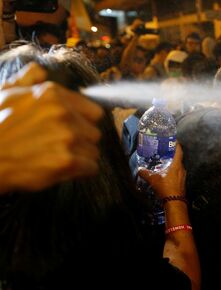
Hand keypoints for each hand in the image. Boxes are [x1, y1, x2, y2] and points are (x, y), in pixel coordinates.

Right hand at [0, 63, 102, 192]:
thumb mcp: (5, 94)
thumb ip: (27, 81)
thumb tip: (39, 71)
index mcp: (52, 95)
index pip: (93, 111)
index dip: (83, 122)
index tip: (73, 129)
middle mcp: (63, 113)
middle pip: (94, 132)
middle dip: (81, 141)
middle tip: (60, 146)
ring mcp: (67, 137)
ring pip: (93, 151)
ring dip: (80, 157)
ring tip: (57, 157)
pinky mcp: (67, 161)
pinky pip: (91, 167)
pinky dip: (81, 171)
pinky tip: (63, 169)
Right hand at [139, 144, 186, 198]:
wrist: (174, 202)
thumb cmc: (166, 188)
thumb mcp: (153, 180)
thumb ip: (145, 173)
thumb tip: (139, 169)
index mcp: (177, 165)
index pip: (179, 151)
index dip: (176, 144)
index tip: (172, 140)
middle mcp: (182, 169)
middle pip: (178, 158)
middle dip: (171, 154)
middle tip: (164, 151)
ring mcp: (183, 176)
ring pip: (178, 166)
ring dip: (172, 163)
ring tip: (163, 162)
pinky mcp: (182, 182)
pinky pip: (178, 173)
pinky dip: (172, 171)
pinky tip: (165, 173)